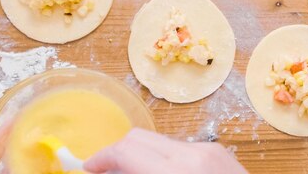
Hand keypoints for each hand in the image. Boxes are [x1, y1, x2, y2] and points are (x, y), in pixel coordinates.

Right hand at [84, 128, 247, 173]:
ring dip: (142, 157)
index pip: (126, 151)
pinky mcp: (218, 151)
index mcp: (175, 173)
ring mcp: (208, 149)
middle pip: (138, 138)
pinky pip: (181, 148)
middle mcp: (192, 154)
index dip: (101, 159)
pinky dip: (166, 160)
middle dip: (118, 155)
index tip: (89, 169)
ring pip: (159, 142)